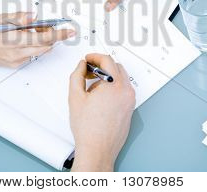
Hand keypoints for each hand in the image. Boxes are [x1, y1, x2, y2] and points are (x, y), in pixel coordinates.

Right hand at [0, 12, 74, 67]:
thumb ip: (18, 17)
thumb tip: (33, 16)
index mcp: (13, 40)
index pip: (43, 38)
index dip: (59, 34)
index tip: (70, 31)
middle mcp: (17, 53)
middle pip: (45, 46)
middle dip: (53, 36)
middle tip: (53, 27)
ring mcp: (16, 60)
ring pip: (40, 51)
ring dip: (43, 41)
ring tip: (34, 30)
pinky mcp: (15, 64)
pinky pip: (32, 55)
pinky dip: (35, 46)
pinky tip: (26, 37)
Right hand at [69, 54, 135, 171]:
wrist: (97, 149)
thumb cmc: (88, 129)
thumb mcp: (75, 97)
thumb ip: (77, 75)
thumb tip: (81, 66)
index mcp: (114, 86)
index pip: (107, 61)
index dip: (95, 56)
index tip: (88, 59)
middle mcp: (126, 91)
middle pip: (116, 67)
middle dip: (102, 66)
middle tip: (88, 71)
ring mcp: (130, 100)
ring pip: (121, 78)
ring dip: (108, 76)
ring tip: (92, 87)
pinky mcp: (130, 108)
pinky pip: (123, 90)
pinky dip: (113, 87)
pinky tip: (100, 97)